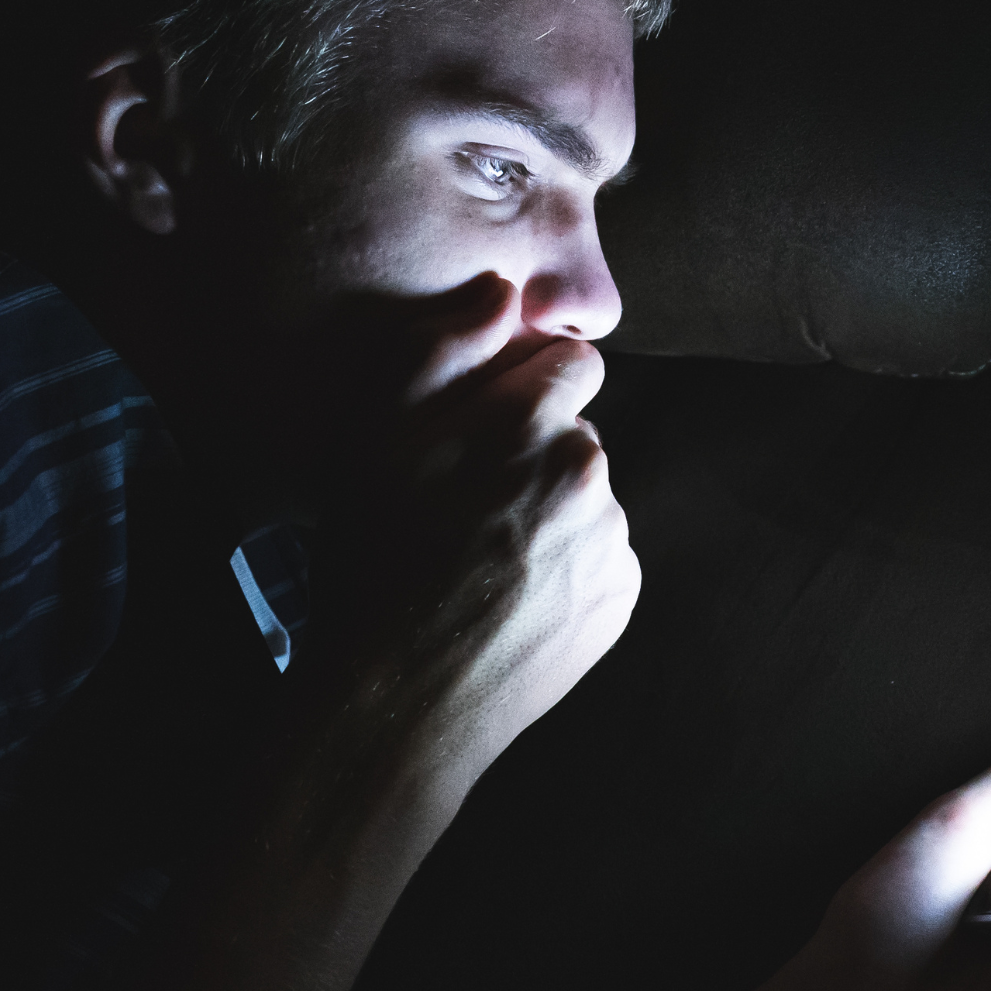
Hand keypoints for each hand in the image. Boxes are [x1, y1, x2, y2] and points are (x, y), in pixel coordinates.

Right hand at [289, 273, 639, 828]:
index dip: (524, 389)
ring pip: (588, 497)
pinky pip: (600, 556)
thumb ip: (441, 348)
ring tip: (480, 559)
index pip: (572, 363)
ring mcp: (610, 541)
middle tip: (465, 505)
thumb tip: (505, 292)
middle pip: (576, 433)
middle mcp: (587, 473)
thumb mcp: (374, 439)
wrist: (397, 699)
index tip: (483, 429)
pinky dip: (566, 567)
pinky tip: (508, 595)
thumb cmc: (371, 559)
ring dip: (549, 511)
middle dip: (534, 452)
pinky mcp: (619, 598)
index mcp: (529, 422)